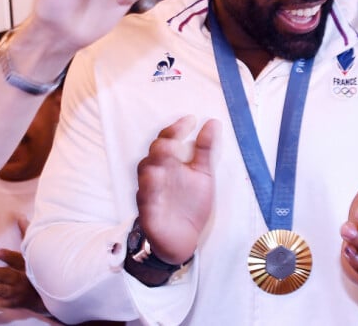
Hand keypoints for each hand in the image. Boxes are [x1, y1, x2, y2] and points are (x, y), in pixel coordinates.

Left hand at [0, 218, 46, 312]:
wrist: (50, 290)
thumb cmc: (41, 266)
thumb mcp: (37, 249)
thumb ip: (27, 234)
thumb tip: (21, 218)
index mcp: (30, 265)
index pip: (20, 260)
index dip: (10, 256)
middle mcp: (24, 279)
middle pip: (9, 275)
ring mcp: (19, 292)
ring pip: (4, 290)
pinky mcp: (14, 303)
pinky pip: (1, 305)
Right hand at [136, 115, 219, 264]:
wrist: (183, 238)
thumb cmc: (190, 203)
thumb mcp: (203, 173)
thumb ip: (205, 149)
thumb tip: (213, 122)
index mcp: (169, 162)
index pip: (167, 138)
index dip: (176, 128)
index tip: (191, 120)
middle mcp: (157, 173)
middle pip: (155, 151)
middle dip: (166, 141)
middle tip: (180, 136)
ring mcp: (150, 191)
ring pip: (146, 170)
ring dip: (157, 160)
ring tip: (171, 152)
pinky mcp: (148, 211)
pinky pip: (145, 197)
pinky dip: (150, 188)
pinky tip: (159, 181)